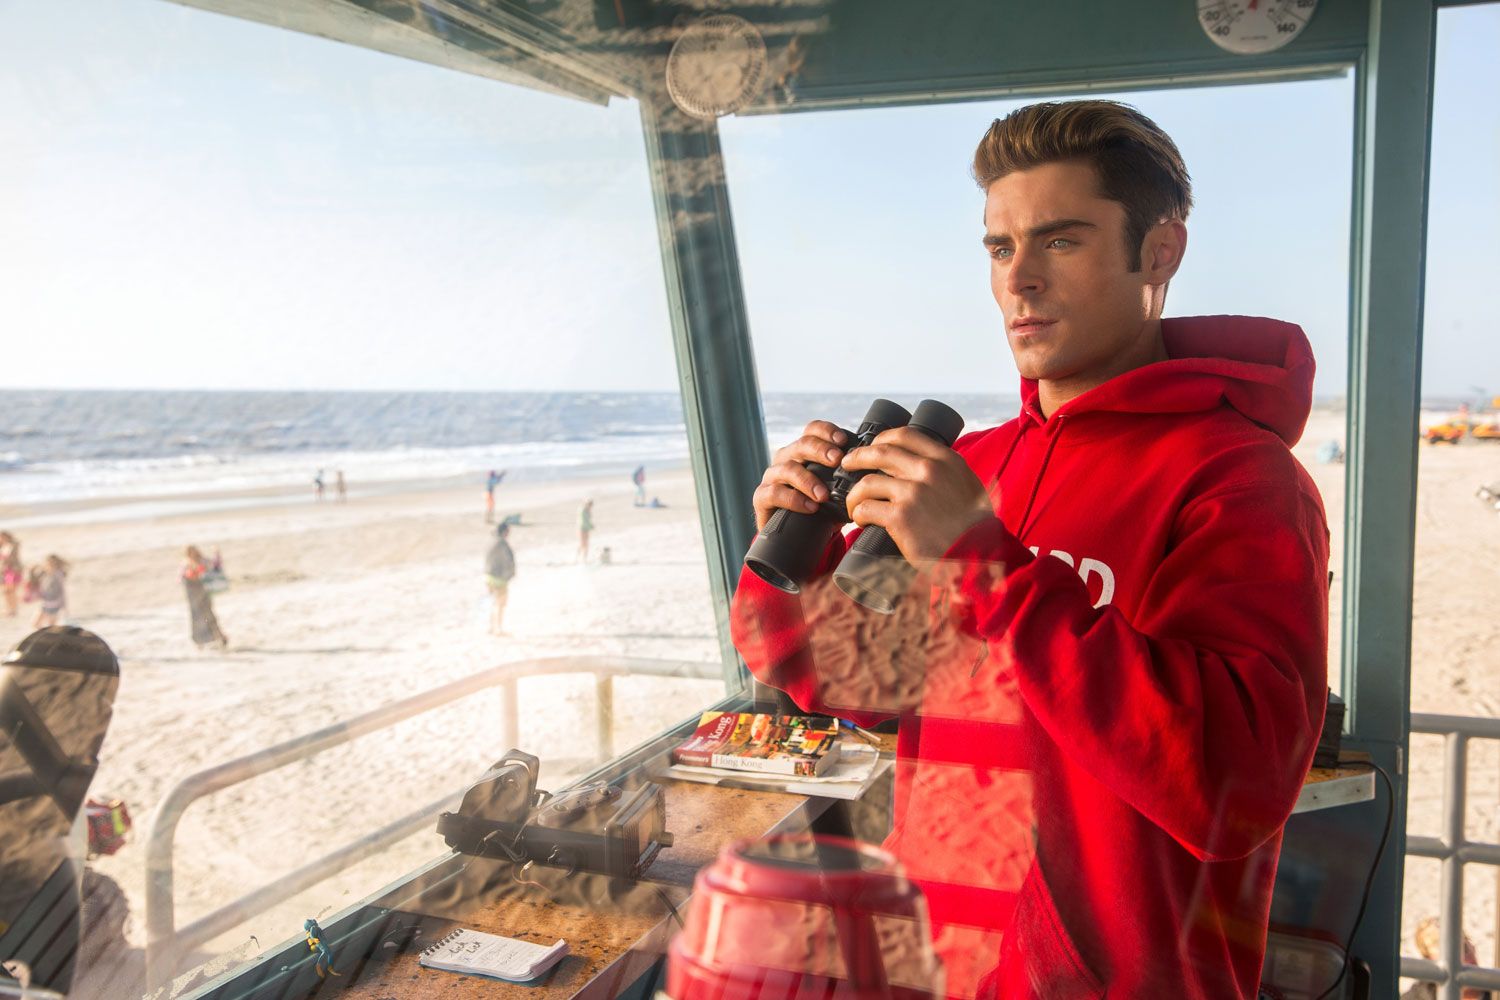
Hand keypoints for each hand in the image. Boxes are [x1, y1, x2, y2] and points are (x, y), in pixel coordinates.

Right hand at [753, 420, 848, 530]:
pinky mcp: (761, 497)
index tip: (843, 441)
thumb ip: (847, 478)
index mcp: (802, 452)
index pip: (812, 431)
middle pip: (801, 445)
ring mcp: (772, 477)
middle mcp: (785, 459)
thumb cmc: (819, 509)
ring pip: (787, 468)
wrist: (795, 536)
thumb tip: (872, 470)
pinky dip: (793, 499)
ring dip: (808, 480)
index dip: (827, 431)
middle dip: (820, 450)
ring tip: (824, 495)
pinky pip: (774, 493)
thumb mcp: (835, 490)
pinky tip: (810, 507)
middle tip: (837, 461)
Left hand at [839, 426, 992, 560]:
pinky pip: (867, 508)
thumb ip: (945, 471)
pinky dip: (858, 514)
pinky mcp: (900, 517)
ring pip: (867, 482)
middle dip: (858, 457)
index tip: (871, 446)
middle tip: (847, 464)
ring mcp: (913, 492)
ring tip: (853, 504)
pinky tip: (860, 520)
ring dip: (854, 493)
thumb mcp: (967, 484)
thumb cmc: (973, 525)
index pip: (905, 435)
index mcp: (945, 460)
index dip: (881, 438)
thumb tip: (923, 463)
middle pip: (880, 453)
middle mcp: (928, 471)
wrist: (977, 554)